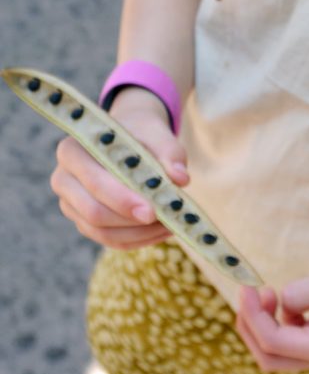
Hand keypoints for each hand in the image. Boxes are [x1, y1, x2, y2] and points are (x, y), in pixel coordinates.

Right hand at [50, 86, 188, 248]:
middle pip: (93, 212)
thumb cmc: (141, 134)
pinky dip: (138, 238)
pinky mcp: (83, 222)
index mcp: (72, 150)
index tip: (153, 209)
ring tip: (172, 223)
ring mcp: (70, 204)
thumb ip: (169, 153)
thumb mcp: (158, 135)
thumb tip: (180, 178)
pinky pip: (109, 239)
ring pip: (101, 231)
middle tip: (166, 220)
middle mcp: (63, 178)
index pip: (93, 181)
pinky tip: (162, 230)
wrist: (132, 136)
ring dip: (139, 233)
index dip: (122, 199)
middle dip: (131, 220)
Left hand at [236, 253, 308, 371]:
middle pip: (271, 358)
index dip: (252, 316)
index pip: (273, 343)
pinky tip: (287, 299)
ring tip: (267, 292)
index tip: (245, 287)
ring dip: (265, 325)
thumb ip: (299, 295)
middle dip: (251, 328)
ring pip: (280, 351)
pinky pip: (295, 339)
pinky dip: (282, 321)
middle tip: (248, 293)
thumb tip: (278, 302)